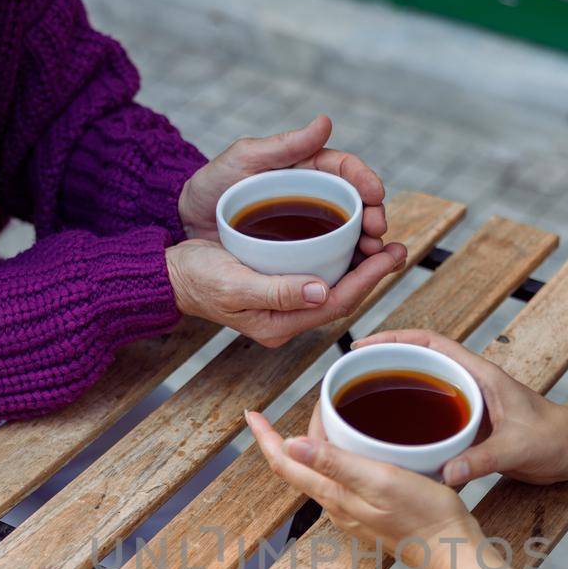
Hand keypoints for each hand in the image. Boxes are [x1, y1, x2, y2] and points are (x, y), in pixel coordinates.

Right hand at [167, 239, 404, 349]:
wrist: (170, 276)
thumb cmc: (197, 278)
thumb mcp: (236, 283)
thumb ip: (278, 290)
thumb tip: (322, 290)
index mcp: (280, 323)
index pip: (336, 303)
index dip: (369, 280)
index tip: (392, 256)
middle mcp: (287, 319)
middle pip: (341, 298)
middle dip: (373, 275)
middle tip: (398, 248)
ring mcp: (284, 307)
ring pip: (333, 289)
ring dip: (360, 268)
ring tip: (382, 245)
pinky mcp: (279, 290)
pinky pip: (319, 280)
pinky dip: (339, 263)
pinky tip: (350, 246)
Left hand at [178, 115, 390, 257]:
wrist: (186, 222)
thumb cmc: (213, 185)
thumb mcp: (244, 159)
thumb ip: (284, 145)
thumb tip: (326, 122)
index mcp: (305, 168)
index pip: (345, 170)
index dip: (365, 180)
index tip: (376, 194)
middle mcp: (312, 198)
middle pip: (354, 204)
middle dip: (373, 216)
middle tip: (377, 231)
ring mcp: (307, 228)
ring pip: (348, 235)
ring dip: (367, 244)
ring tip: (374, 255)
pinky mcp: (299, 255)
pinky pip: (329, 260)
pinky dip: (347, 267)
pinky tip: (355, 276)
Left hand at [245, 409, 478, 568]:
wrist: (452, 550)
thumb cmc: (424, 515)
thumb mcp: (379, 480)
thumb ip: (335, 464)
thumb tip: (289, 445)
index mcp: (333, 494)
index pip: (284, 463)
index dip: (265, 437)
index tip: (252, 414)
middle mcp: (335, 505)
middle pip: (300, 465)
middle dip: (293, 434)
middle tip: (312, 402)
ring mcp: (351, 511)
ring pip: (320, 472)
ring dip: (316, 445)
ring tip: (328, 417)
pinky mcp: (369, 513)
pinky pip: (342, 481)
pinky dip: (339, 458)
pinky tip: (355, 448)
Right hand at [350, 330, 567, 486]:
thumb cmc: (557, 438)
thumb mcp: (519, 448)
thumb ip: (483, 460)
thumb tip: (445, 474)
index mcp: (480, 374)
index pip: (431, 343)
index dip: (395, 338)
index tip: (363, 346)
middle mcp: (472, 383)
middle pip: (419, 361)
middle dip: (384, 362)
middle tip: (349, 377)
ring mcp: (470, 402)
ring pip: (424, 387)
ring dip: (395, 389)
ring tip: (361, 403)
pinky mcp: (471, 424)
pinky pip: (433, 414)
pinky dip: (411, 420)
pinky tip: (392, 438)